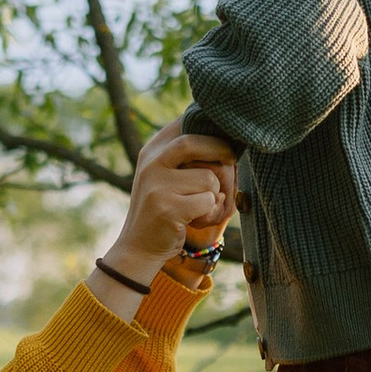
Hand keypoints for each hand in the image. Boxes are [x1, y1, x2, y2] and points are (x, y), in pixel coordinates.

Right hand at [95, 128, 233, 295]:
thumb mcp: (164, 175)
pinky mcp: (168, 208)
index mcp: (151, 151)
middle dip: (221, 150)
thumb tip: (226, 136)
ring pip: (208, 177)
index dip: (210, 127)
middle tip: (232, 160)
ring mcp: (157, 185)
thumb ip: (185, 156)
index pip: (183, 123)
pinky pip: (208, 202)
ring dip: (215, 194)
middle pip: (195, 142)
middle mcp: (151, 164)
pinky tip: (196, 220)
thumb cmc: (163, 209)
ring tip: (202, 207)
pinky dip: (210, 212)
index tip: (225, 137)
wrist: (138, 247)